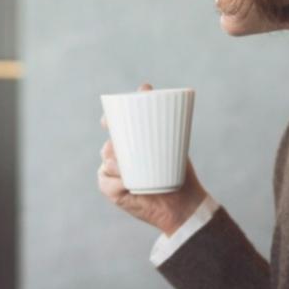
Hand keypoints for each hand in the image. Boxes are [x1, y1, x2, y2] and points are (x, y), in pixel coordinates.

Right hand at [99, 83, 207, 235]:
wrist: (183, 202)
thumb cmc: (176, 169)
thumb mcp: (171, 139)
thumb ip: (160, 115)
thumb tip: (144, 86)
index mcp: (130, 141)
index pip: (112, 125)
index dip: (108, 120)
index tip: (109, 119)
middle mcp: (118, 156)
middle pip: (108, 144)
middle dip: (112, 143)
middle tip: (119, 145)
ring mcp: (113, 173)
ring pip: (107, 161)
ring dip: (115, 163)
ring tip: (128, 168)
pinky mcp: (112, 190)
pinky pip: (106, 181)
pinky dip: (116, 181)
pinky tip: (126, 182)